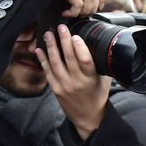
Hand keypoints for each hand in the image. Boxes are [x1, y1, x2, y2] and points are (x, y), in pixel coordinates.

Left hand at [37, 24, 109, 139]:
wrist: (87, 116)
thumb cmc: (97, 97)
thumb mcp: (105, 81)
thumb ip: (101, 66)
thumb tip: (98, 47)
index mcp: (91, 79)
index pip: (85, 61)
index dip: (79, 47)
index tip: (76, 36)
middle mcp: (76, 82)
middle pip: (68, 58)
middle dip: (64, 40)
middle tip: (61, 28)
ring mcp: (64, 85)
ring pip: (55, 62)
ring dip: (51, 47)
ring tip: (49, 34)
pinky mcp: (55, 88)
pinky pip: (47, 71)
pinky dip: (43, 59)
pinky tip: (40, 49)